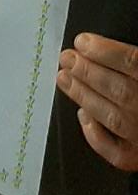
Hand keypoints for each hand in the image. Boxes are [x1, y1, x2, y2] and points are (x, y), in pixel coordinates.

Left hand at [57, 33, 137, 169]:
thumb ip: (136, 59)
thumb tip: (111, 47)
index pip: (130, 62)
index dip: (103, 50)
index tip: (81, 42)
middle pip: (116, 88)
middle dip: (86, 71)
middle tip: (66, 58)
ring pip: (111, 117)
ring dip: (83, 96)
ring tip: (64, 78)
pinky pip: (116, 153)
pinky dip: (96, 136)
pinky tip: (83, 116)